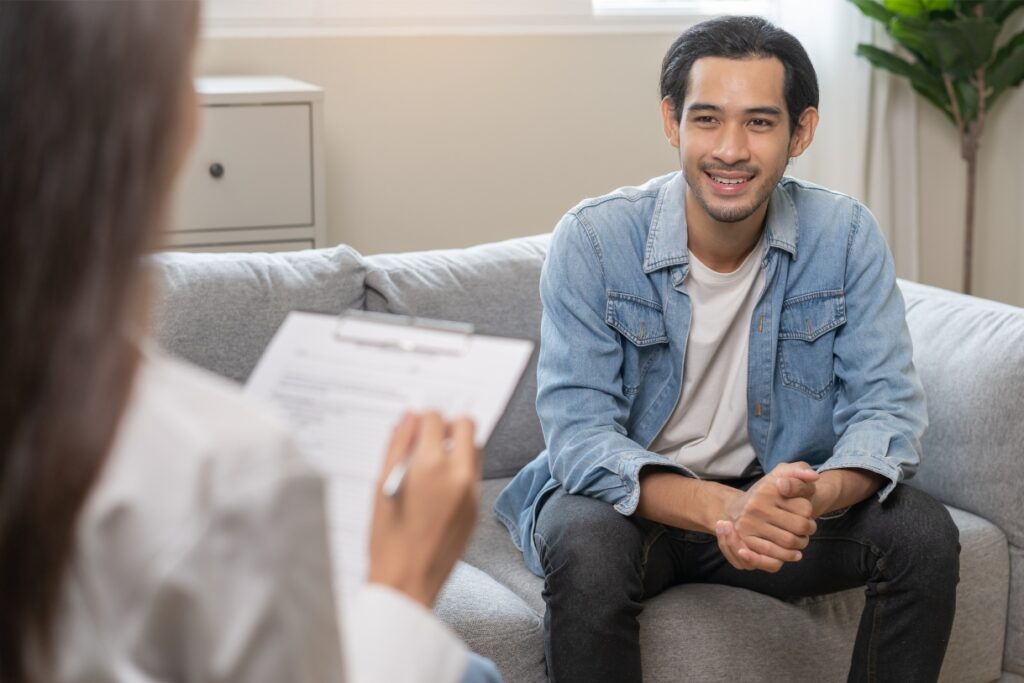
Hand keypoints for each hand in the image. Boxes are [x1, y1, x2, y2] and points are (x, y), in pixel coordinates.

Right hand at [368, 412, 480, 607]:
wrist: (408, 582)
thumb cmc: (387, 538)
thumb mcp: (382, 485)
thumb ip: (397, 445)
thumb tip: (409, 417)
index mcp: (429, 466)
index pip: (435, 418)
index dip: (423, 418)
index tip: (415, 424)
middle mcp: (457, 475)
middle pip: (466, 426)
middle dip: (448, 425)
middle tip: (428, 437)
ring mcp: (471, 492)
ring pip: (474, 449)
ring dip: (457, 446)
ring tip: (431, 463)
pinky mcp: (477, 508)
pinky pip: (473, 474)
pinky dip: (459, 470)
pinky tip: (437, 487)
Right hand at [716, 462, 818, 571]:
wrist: (736, 508)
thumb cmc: (767, 491)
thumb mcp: (781, 472)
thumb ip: (799, 470)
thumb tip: (813, 476)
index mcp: (767, 489)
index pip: (805, 508)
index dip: (810, 512)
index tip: (806, 512)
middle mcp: (756, 507)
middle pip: (800, 526)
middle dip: (808, 530)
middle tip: (807, 529)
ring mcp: (749, 525)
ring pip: (789, 542)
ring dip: (801, 544)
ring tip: (801, 540)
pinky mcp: (745, 542)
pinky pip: (774, 556)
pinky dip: (788, 557)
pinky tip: (794, 553)